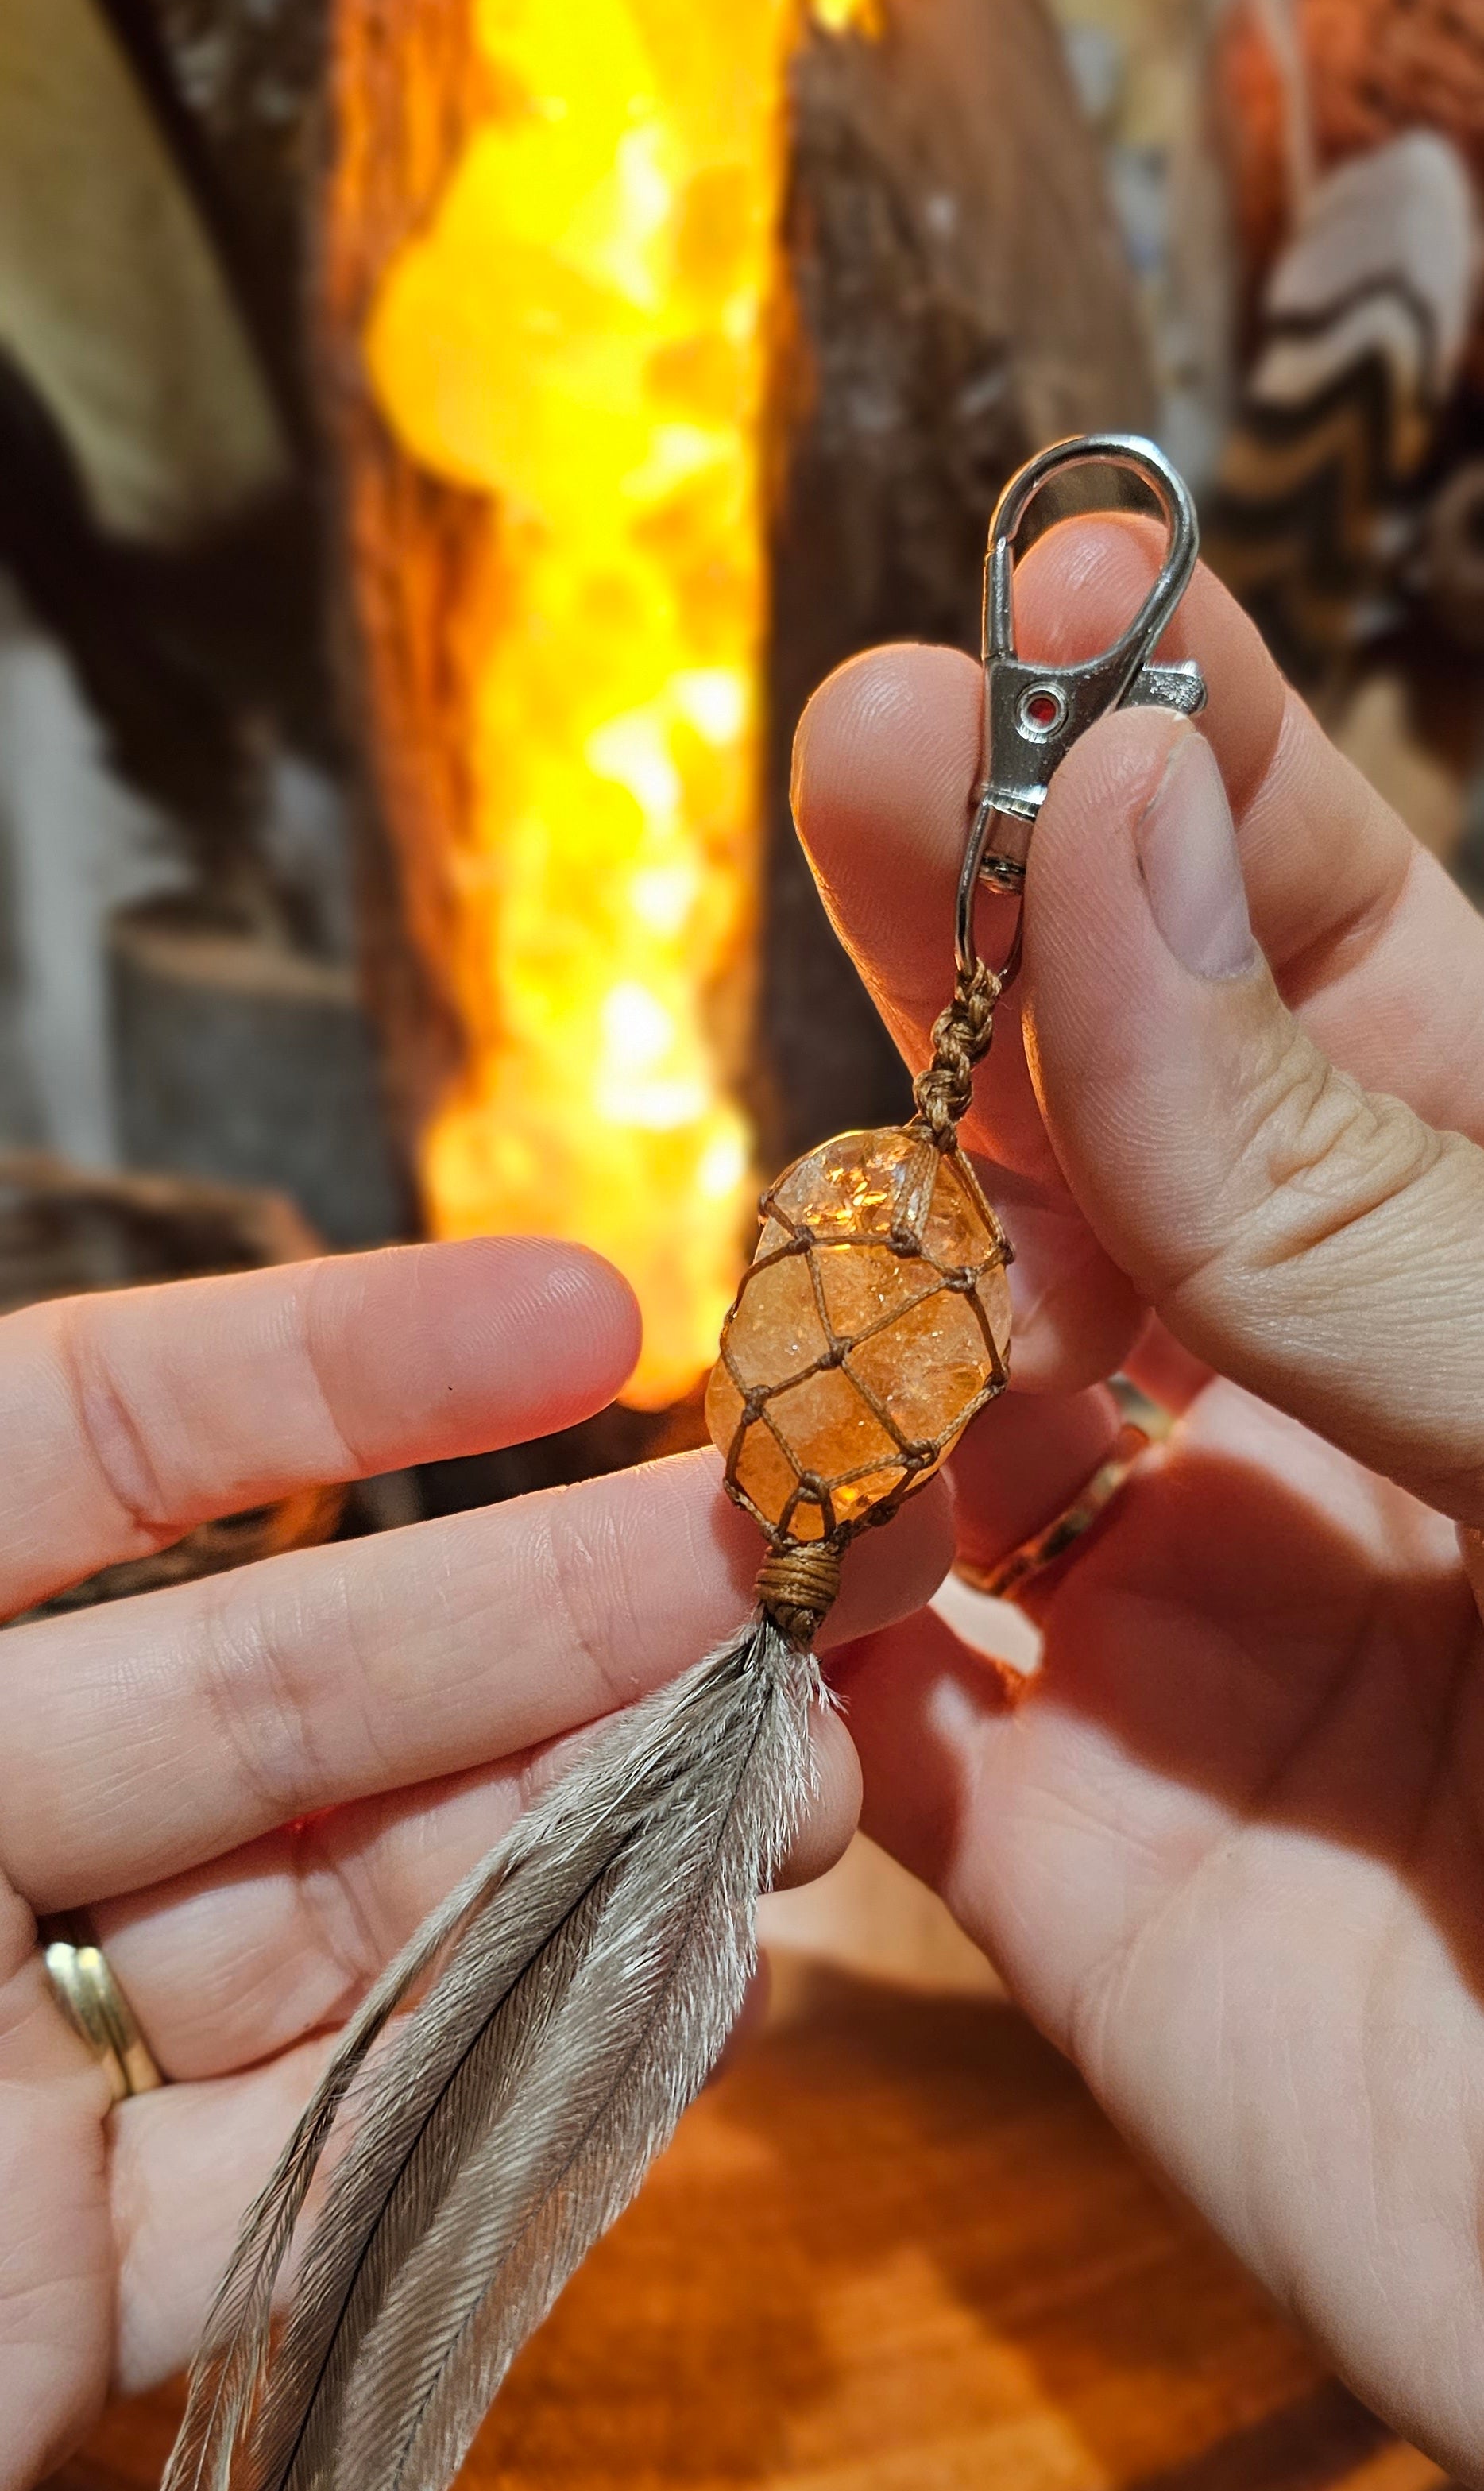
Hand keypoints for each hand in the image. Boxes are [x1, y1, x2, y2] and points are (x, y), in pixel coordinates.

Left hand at [0, 1241, 949, 2490]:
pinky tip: (686, 1996)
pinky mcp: (74, 2292)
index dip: (320, 1374)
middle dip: (536, 1614)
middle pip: (270, 1693)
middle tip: (782, 1566)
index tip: (573, 1313)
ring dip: (578, 1845)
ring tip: (800, 1778)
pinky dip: (513, 2094)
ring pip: (336, 1929)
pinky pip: (328, 2176)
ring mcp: (9, 2072)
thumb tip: (39, 1414)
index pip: (74, 1459)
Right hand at [795, 520, 1483, 2485]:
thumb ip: (1353, 1187)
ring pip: (947, 1391)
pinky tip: (788, 1534)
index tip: (1051, 617)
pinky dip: (785, 1606)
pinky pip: (864, 1700)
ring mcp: (1201, 1642)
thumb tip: (1096, 838)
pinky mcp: (1071, 1874)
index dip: (1192, 781)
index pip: (1341, 960)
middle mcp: (1354, 1424)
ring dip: (878, 1294)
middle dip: (988, 956)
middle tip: (878, 773)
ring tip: (884, 1265)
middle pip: (1108, 1134)